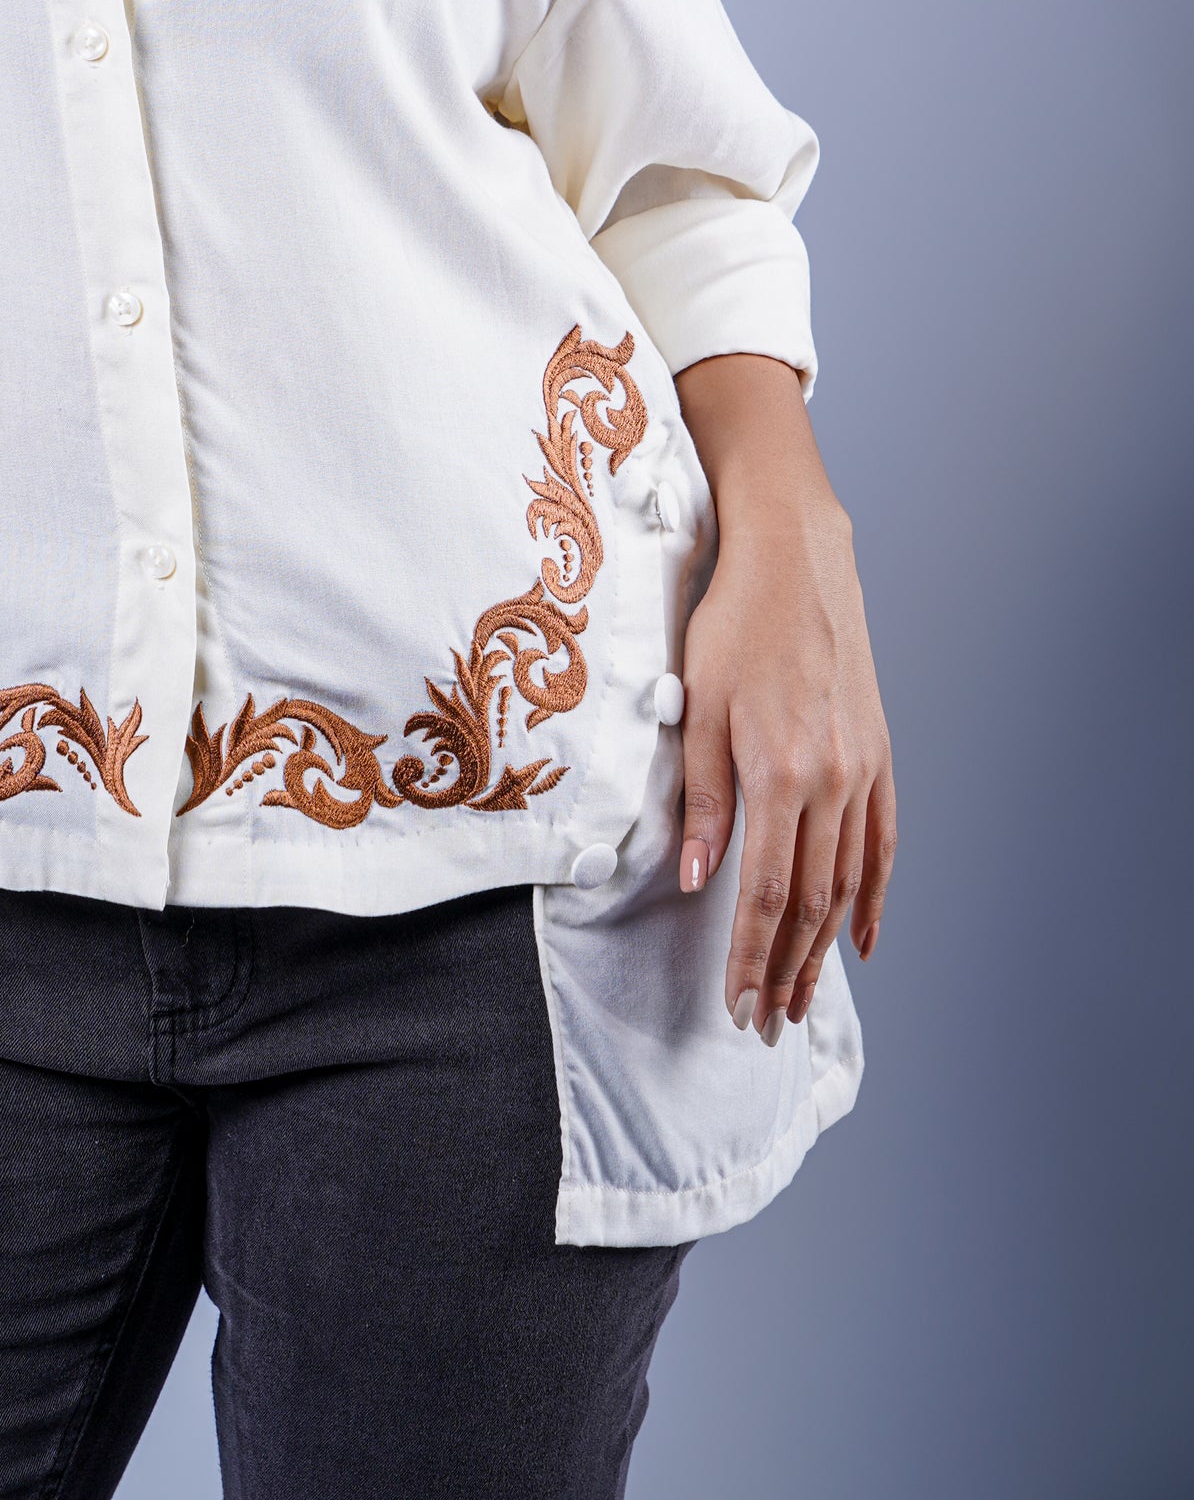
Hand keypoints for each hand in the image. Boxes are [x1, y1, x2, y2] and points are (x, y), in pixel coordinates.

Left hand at [673, 354, 895, 1039]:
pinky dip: (874, 895)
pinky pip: (883, 841)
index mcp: (781, 772)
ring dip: (824, 948)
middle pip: (812, 903)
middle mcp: (832, 780)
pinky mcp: (879, 752)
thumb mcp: (697, 707)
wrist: (796, 559)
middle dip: (788, 970)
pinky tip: (860, 938)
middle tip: (768, 1022)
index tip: (739, 1006)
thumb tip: (699, 880)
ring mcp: (863, 768)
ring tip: (803, 997)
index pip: (765, 893)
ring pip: (848, 882)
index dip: (753, 958)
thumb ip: (704, 800)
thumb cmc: (732, 624)